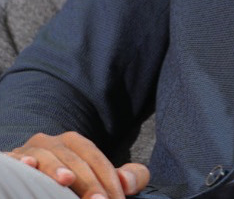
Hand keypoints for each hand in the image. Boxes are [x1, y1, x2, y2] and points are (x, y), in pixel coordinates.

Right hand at [6, 132, 149, 198]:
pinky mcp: (10, 161)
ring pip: (45, 155)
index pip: (94, 156)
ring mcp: (28, 152)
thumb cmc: (70, 184)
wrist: (34, 184)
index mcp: (73, 143)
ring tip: (67, 179)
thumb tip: (128, 182)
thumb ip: (123, 176)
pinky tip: (28, 164)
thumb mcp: (98, 178)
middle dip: (87, 180)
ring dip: (56, 168)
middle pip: (72, 158)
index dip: (107, 177)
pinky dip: (21, 161)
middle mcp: (50, 143)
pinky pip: (14, 159)